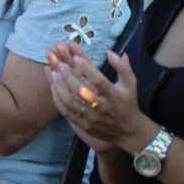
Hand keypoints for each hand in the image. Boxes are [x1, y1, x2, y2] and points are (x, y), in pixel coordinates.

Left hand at [45, 41, 146, 155]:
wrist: (127, 132)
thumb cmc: (128, 103)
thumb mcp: (131, 83)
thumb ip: (123, 67)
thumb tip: (110, 52)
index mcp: (113, 96)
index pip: (99, 81)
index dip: (87, 69)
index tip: (77, 58)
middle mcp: (101, 108)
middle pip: (81, 91)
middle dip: (68, 76)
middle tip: (60, 63)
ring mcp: (91, 118)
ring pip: (71, 103)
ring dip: (60, 87)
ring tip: (53, 72)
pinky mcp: (83, 125)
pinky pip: (66, 113)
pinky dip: (58, 100)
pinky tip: (53, 87)